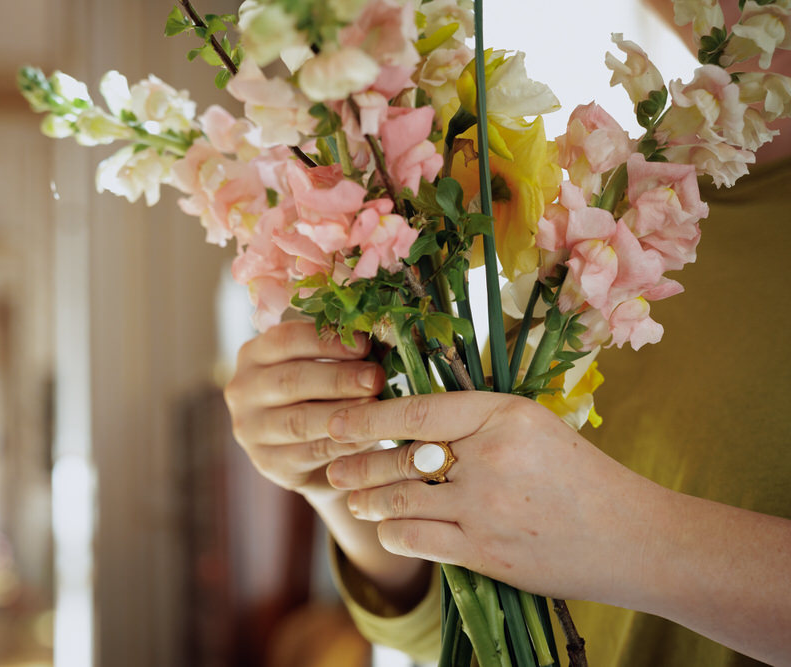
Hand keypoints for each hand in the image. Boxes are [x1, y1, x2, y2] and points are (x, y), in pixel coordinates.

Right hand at [223, 321, 385, 497]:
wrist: (315, 453)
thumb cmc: (323, 395)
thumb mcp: (322, 365)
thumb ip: (338, 351)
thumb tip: (377, 337)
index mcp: (253, 355)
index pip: (285, 340)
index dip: (326, 341)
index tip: (364, 344)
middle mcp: (241, 390)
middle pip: (291, 380)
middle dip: (338, 378)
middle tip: (375, 378)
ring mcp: (250, 430)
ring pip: (298, 420)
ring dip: (341, 412)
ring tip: (376, 407)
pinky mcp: (267, 463)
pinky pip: (309, 453)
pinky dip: (342, 444)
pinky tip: (368, 436)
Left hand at [325, 391, 666, 604]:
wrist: (633, 538)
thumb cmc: (583, 478)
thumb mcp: (534, 428)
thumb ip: (477, 421)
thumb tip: (410, 421)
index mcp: (505, 414)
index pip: (418, 410)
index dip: (369, 417)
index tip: (339, 420)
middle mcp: (491, 456)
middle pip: (403, 457)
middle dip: (359, 463)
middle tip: (334, 466)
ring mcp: (486, 506)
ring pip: (402, 498)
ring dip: (368, 499)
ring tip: (351, 498)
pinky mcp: (485, 551)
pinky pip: (416, 538)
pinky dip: (392, 532)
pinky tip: (383, 527)